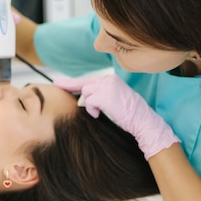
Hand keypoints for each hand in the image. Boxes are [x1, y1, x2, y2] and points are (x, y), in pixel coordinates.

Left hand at [54, 75, 179, 159]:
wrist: (143, 121)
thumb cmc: (129, 115)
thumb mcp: (114, 100)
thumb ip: (100, 95)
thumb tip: (82, 98)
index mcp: (111, 80)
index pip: (88, 80)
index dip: (72, 83)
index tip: (59, 83)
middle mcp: (109, 79)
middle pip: (84, 86)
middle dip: (73, 89)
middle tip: (57, 84)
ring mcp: (106, 86)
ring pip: (86, 93)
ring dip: (90, 105)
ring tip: (101, 112)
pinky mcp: (104, 95)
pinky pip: (89, 102)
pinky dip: (92, 110)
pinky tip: (100, 114)